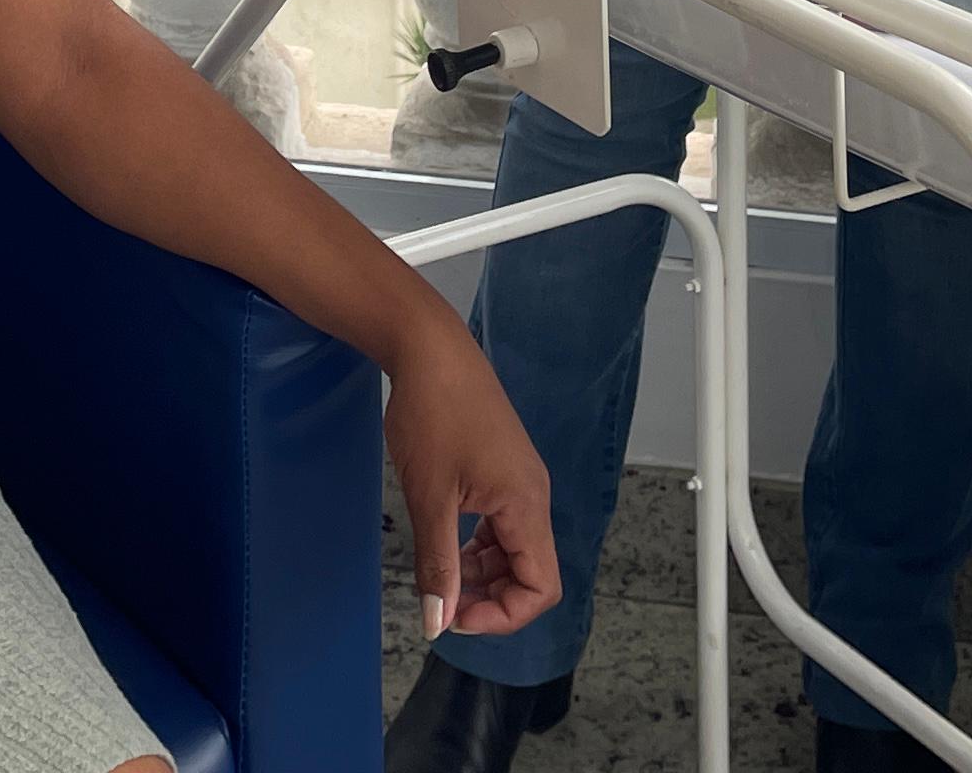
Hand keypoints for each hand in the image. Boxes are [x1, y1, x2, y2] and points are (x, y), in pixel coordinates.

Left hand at [383, 327, 557, 643]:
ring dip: (481, 572)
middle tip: (440, 598)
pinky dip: (477, 544)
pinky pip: (501, 524)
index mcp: (526, 504)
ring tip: (439, 571)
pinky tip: (446, 539)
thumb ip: (438, 563)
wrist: (430, 349)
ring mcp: (519, 480)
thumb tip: (438, 622)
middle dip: (490, 596)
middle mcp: (533, 495)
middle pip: (530, 572)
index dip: (502, 614)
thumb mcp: (430, 498)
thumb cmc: (432, 416)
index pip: (541, 587)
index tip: (453, 614)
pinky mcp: (503, 468)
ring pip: (514, 549)